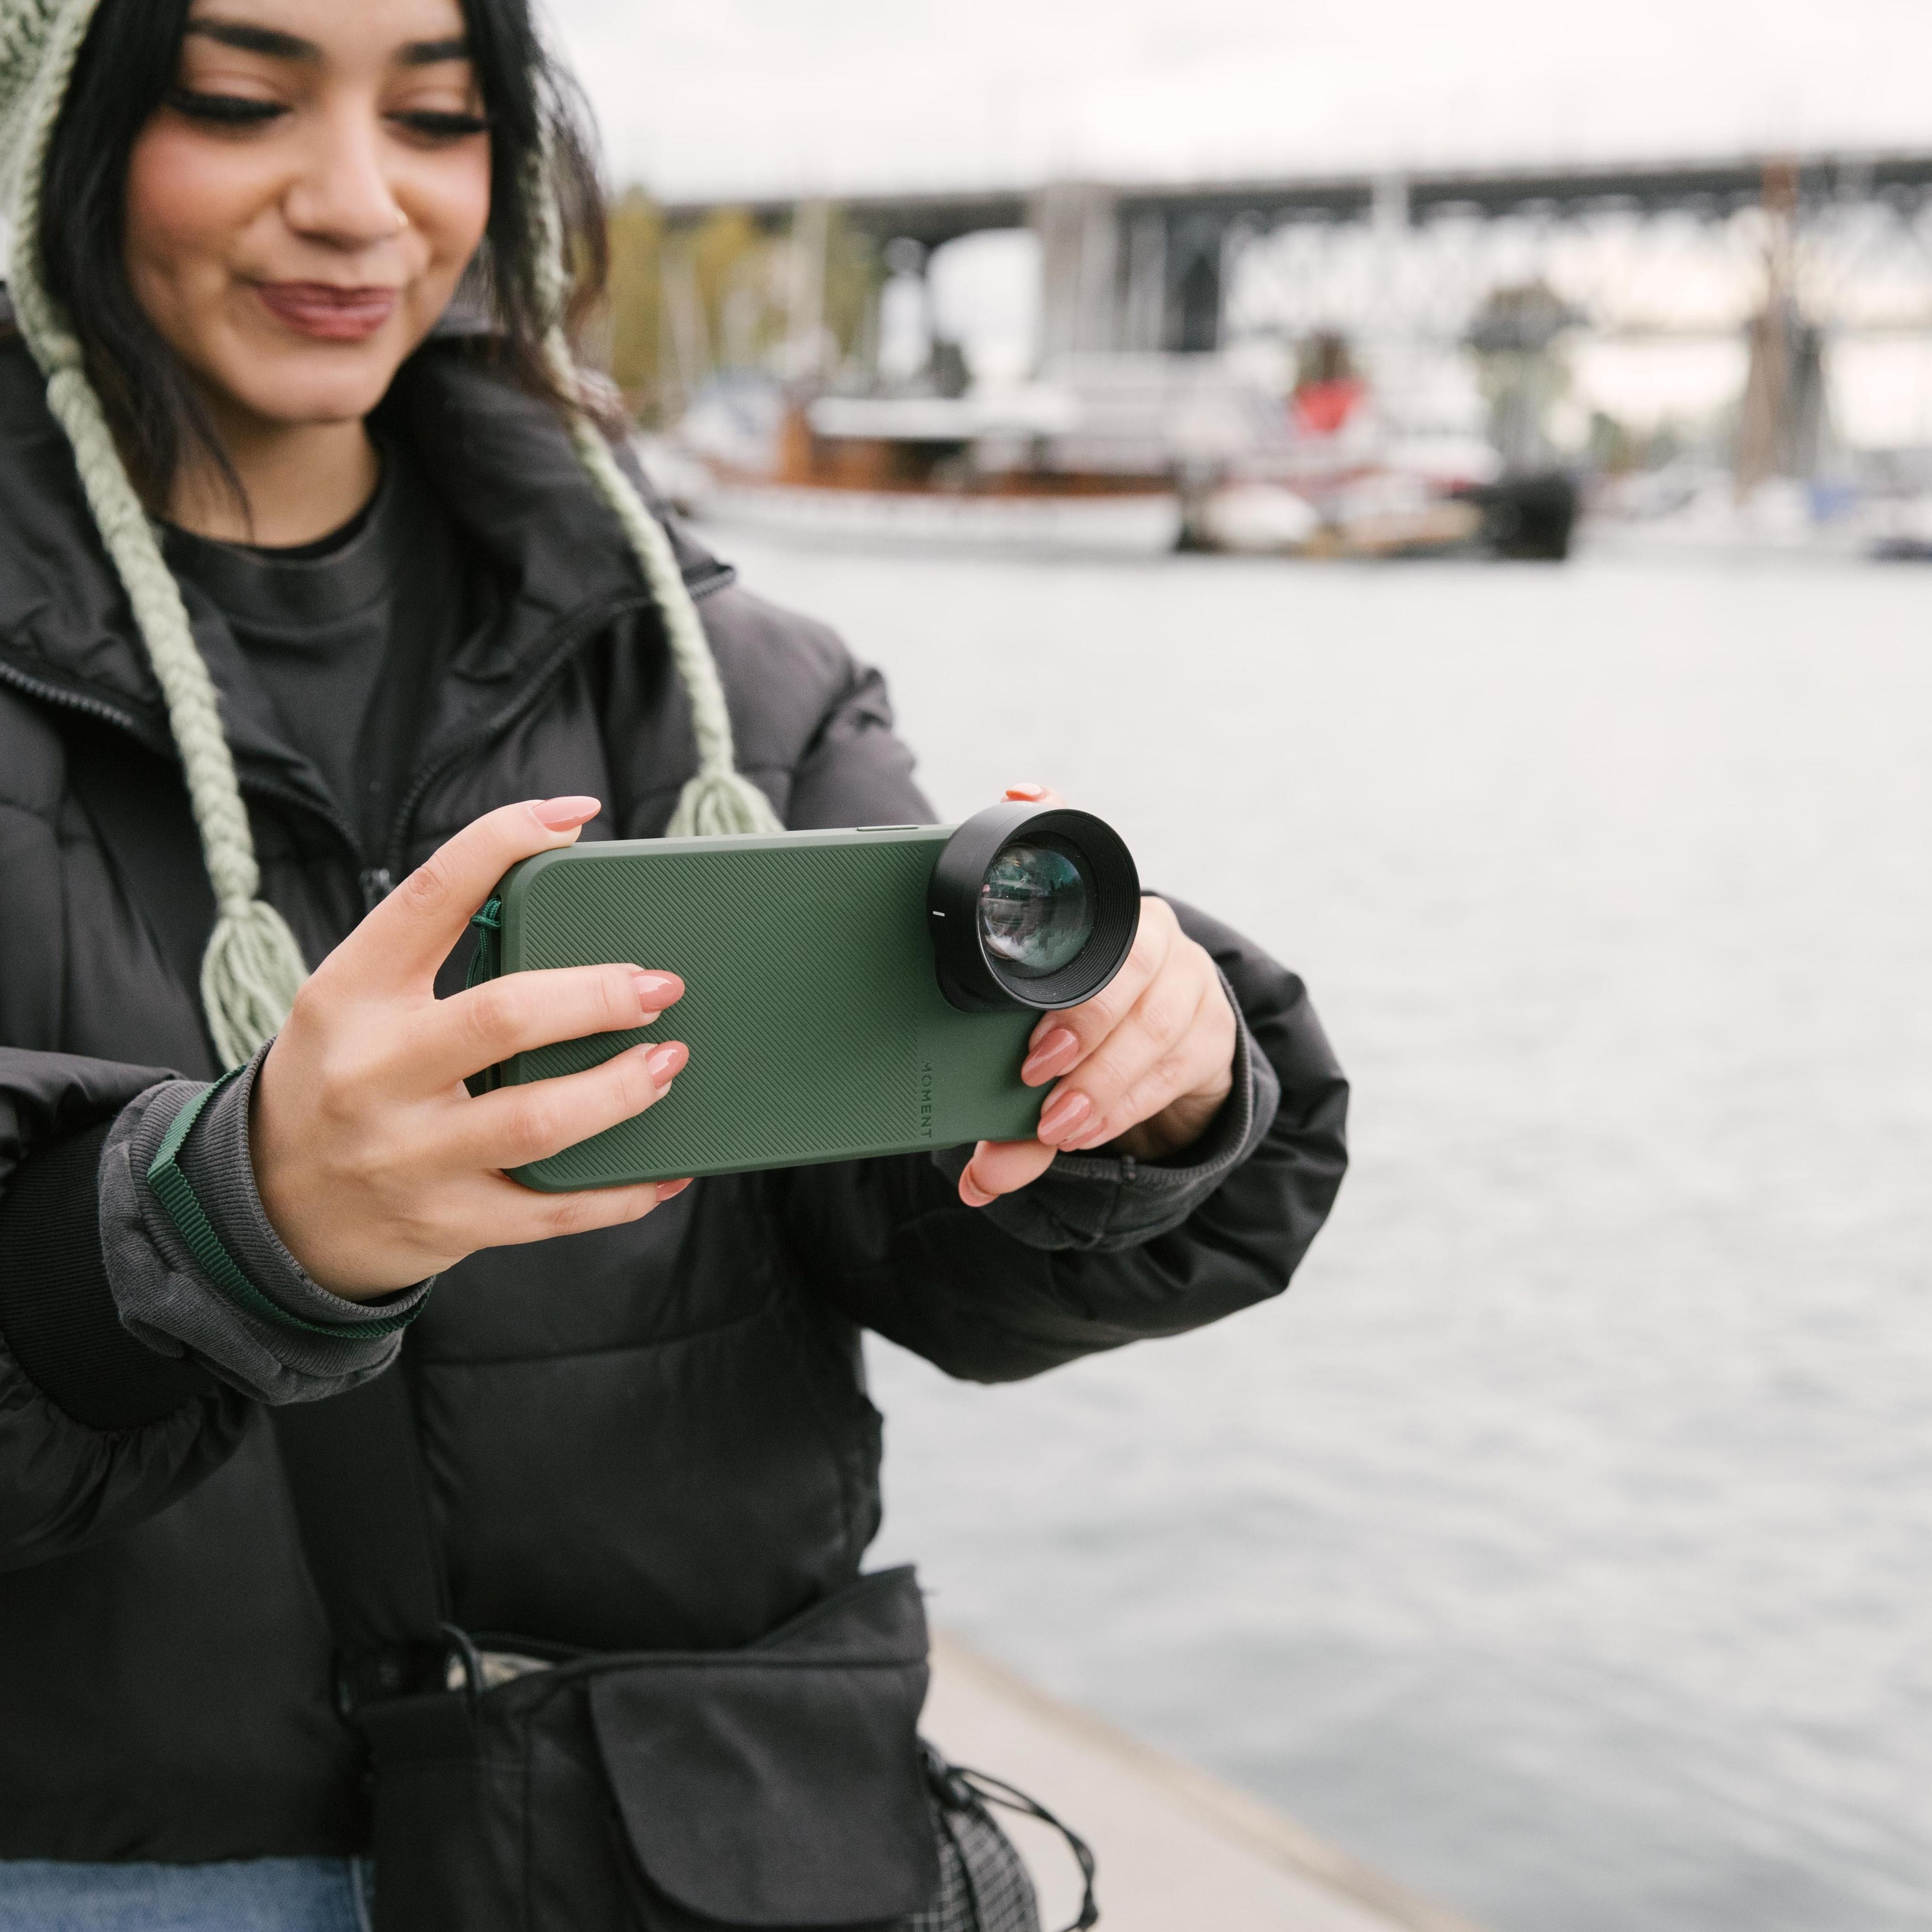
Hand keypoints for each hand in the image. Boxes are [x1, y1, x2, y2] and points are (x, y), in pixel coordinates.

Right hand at [253, 797, 690, 1298]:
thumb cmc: (343, 1078)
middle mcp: (372, 1074)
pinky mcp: (447, 1223)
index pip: (430, 897)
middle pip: (502, 1017)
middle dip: (598, 995)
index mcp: (349, 995)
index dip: (503, 841)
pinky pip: (554, 1209)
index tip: (573, 814)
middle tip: (660, 984)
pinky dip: (623, 1189)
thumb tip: (562, 855)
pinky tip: (665, 1166)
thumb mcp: (358, 1002)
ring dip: (622, 1089)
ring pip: (539, 1122)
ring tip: (669, 1061)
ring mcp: (409, 1157)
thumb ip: (437, 946)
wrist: (269, 1210)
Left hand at [957, 785, 1236, 1207]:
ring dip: (1103, 1077)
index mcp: (1097, 914)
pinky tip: (1093, 1128)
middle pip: (1128, 956)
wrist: (1163, 1079)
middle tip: (1034, 1066)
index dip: (1056, 815)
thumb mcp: (1032, 1067)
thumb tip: (974, 1179)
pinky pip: (1177, 1064)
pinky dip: (1129, 1101)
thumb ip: (1001, 1112)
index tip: (1024, 797)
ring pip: (1156, 1017)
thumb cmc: (1079, 1053)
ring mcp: (1187, 980)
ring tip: (1059, 1122)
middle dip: (1083, 1016)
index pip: (1081, 847)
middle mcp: (1148, 932)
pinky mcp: (1213, 1032)